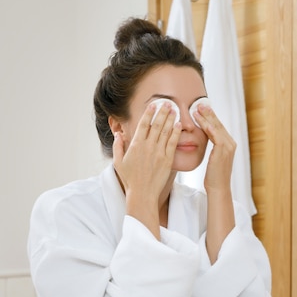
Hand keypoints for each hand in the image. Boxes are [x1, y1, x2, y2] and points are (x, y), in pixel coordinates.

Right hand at [112, 102, 181, 236]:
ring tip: (175, 110)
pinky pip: (173, 143)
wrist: (143, 193)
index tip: (153, 105)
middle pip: (156, 125)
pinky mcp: (167, 159)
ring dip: (170, 119)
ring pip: (165, 131)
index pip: (143, 125)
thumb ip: (117, 147)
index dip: (149, 113)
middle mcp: (148, 146)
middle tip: (168, 103)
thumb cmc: (130, 179)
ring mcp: (158, 152)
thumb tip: (118, 134)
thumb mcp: (118, 162)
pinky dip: (176, 133)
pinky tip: (179, 125)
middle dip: (162, 112)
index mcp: (135, 145)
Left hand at [192, 104, 235, 193]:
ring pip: (216, 128)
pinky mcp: (223, 151)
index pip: (218, 126)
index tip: (200, 108)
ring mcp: (228, 147)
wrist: (219, 188)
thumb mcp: (213, 158)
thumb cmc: (214, 176)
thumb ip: (213, 147)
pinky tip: (204, 122)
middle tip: (199, 104)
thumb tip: (206, 138)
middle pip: (218, 124)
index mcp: (228, 144)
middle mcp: (230, 143)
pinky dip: (210, 128)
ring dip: (207, 118)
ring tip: (197, 109)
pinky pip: (216, 137)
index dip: (210, 116)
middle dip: (208, 113)